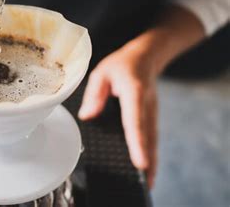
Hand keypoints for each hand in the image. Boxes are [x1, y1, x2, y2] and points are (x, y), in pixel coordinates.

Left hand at [78, 5, 205, 187]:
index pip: (135, 120)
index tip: (139, 161)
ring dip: (151, 160)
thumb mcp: (102, 72)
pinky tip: (147, 169)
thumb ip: (94, 93)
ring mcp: (151, 112)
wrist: (147, 55)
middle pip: (148, 136)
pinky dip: (151, 153)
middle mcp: (146, 105)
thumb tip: (87, 116)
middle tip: (145, 181)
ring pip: (152, 139)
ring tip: (147, 183)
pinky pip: (151, 137)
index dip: (137, 142)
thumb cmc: (122, 64)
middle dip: (147, 159)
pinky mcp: (150, 116)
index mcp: (134, 92)